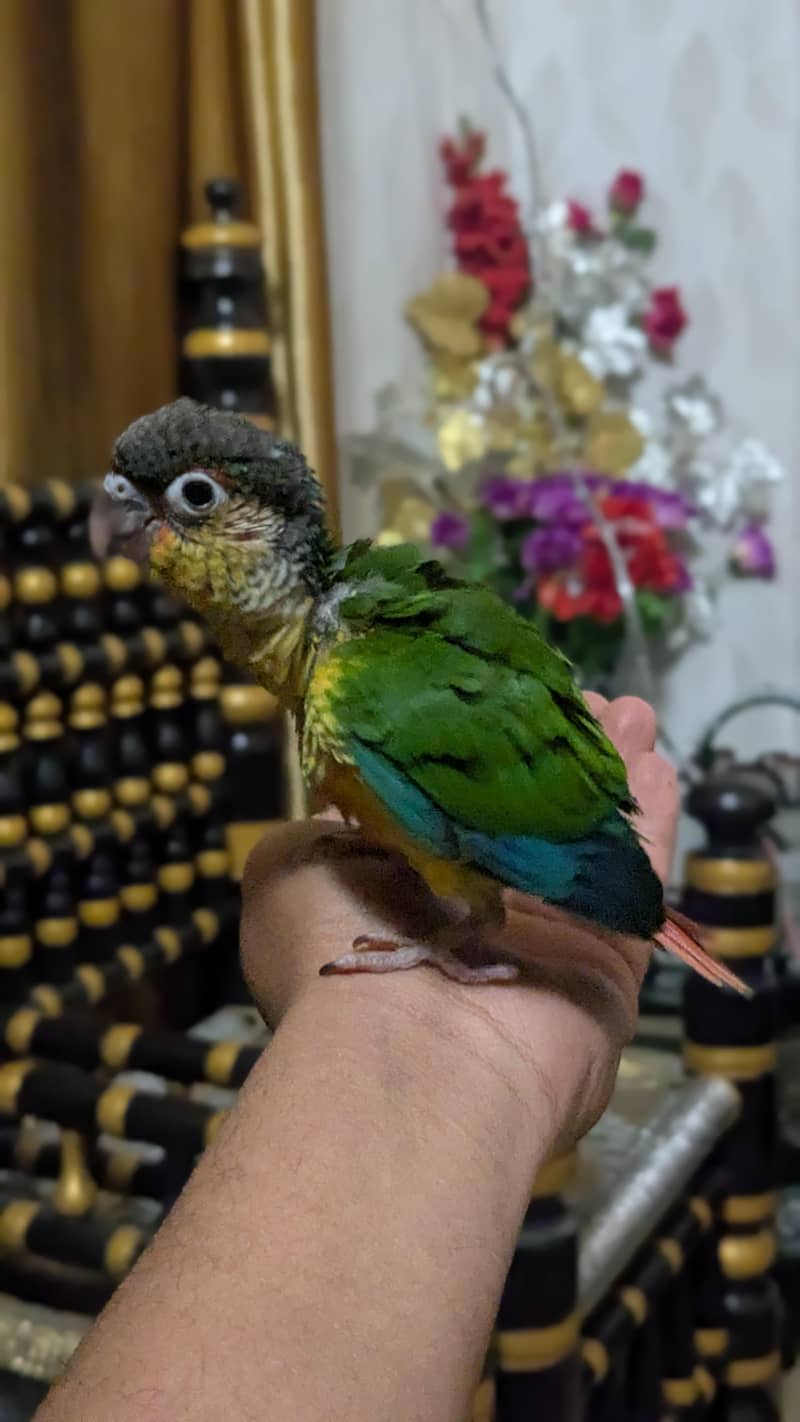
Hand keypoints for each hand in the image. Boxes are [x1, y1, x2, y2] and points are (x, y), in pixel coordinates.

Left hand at [240, 695, 677, 1151]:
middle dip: (552, 756)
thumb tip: (353, 795)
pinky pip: (636, 880)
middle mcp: (473, 914)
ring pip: (585, 839)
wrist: (414, 1051)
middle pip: (525, 817)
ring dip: (608, 773)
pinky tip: (656, 763)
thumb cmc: (336, 946)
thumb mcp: (287, 869)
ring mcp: (544, 939)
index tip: (496, 698)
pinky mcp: (606, 961)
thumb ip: (324, 826)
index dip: (471, 752)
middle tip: (578, 698)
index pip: (445, 807)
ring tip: (627, 710)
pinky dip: (649, 822)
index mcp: (397, 891)